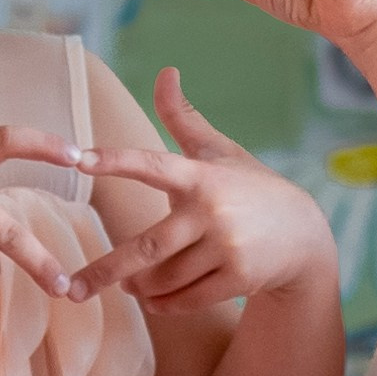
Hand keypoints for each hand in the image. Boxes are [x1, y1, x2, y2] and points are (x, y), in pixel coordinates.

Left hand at [69, 69, 337, 314]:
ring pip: (164, 277)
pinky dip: (162, 303)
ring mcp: (227, 246)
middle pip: (147, 247)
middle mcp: (212, 210)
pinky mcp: (239, 278)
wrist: (305, 237)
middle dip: (105, 269)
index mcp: (200, 176)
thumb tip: (165, 71)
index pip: (151, 163)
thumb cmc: (251, 188)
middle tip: (71, 287)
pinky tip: (151, 300)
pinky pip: (185, 299)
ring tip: (126, 284)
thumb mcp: (220, 152)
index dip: (115, 160)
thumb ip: (185, 118)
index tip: (79, 159)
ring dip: (138, 286)